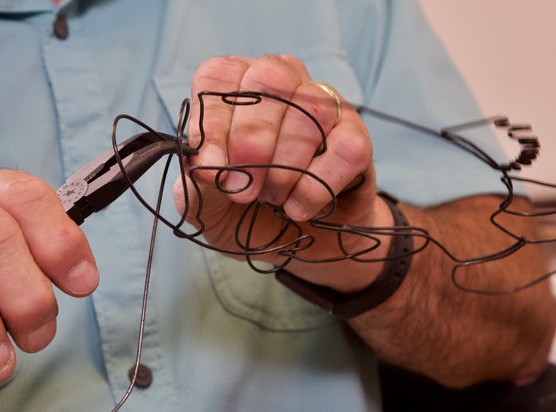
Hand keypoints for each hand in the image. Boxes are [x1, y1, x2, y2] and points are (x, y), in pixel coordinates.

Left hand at [174, 55, 392, 291]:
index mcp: (236, 88)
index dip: (212, 122)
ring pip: (311, 110)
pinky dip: (317, 186)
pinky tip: (300, 206)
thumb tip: (207, 170)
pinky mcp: (357, 137)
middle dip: (251, 139)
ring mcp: (325, 106)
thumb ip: (197, 189)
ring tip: (274, 199)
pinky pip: (346, 148)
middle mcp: (283, 84)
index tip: (211, 169)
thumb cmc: (250, 213)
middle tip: (244, 188)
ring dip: (285, 167)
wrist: (301, 244)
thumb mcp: (210, 208)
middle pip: (269, 78)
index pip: (220, 76)